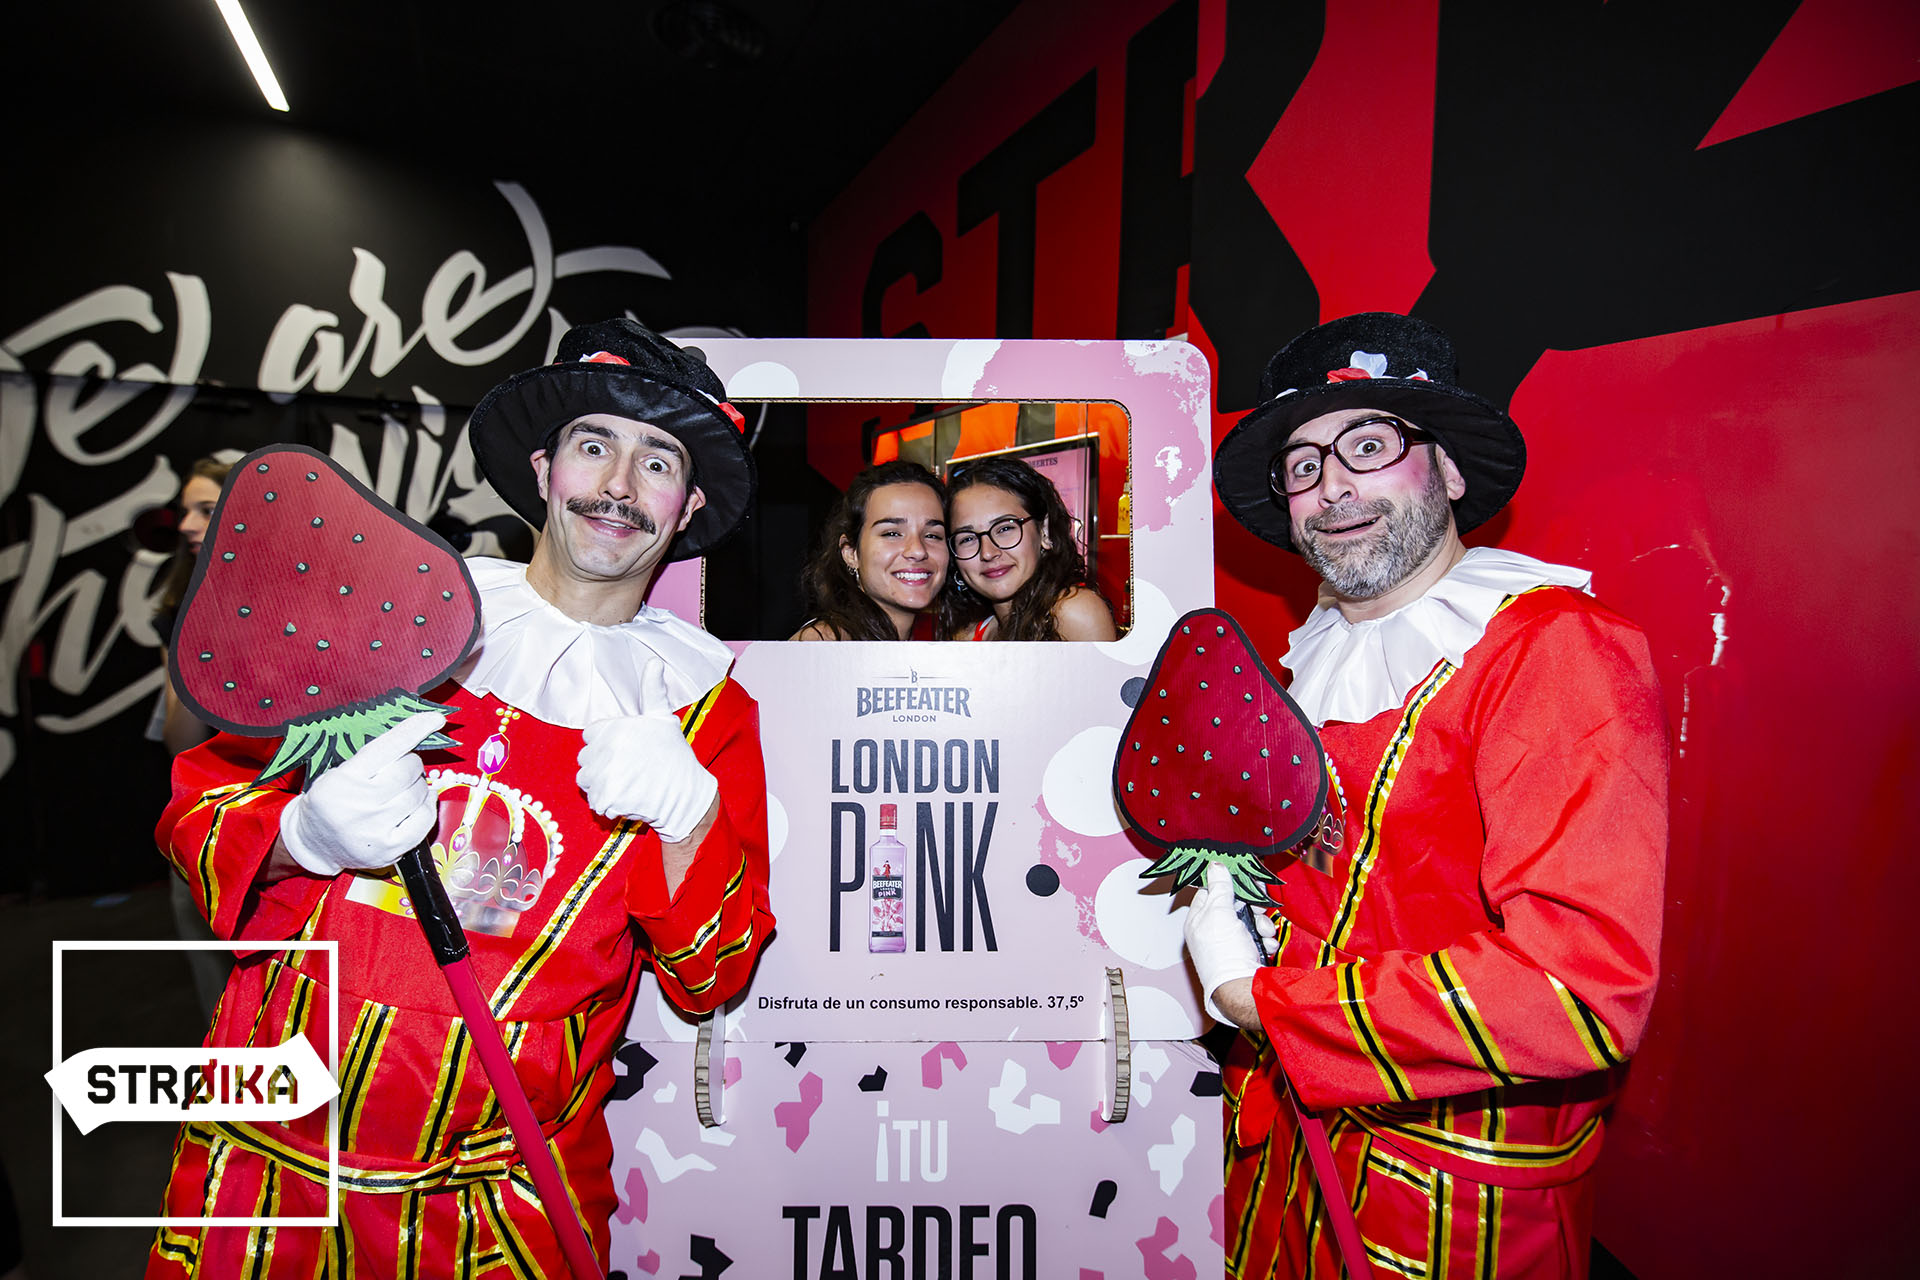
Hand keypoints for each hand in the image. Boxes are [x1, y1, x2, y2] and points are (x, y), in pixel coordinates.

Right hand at [279, 712, 444, 877]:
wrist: (313, 843)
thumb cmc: (330, 801)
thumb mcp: (339, 772)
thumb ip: (373, 759)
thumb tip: (415, 738)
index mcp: (345, 779)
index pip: (387, 748)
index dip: (413, 730)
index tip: (434, 719)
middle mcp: (360, 805)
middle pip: (408, 771)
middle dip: (411, 765)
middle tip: (401, 770)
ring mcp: (376, 829)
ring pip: (419, 794)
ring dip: (418, 787)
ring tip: (402, 790)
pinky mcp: (390, 848)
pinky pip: (425, 820)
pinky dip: (427, 807)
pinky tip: (417, 804)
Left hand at [577, 660, 717, 843]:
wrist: (686, 794)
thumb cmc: (675, 756)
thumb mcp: (663, 718)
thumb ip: (652, 690)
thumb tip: (654, 663)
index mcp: (614, 727)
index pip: (590, 735)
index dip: (606, 743)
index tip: (624, 751)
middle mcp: (605, 749)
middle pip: (585, 759)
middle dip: (601, 765)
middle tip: (628, 770)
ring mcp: (604, 774)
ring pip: (586, 780)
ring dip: (601, 785)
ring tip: (626, 784)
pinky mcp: (605, 797)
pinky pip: (594, 801)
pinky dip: (607, 804)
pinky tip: (626, 798)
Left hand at [1185, 863, 1266, 1021]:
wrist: (1242, 988)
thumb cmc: (1224, 954)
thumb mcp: (1219, 913)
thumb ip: (1219, 888)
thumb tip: (1215, 865)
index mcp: (1198, 920)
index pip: (1210, 892)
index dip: (1227, 885)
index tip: (1243, 880)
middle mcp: (1212, 931)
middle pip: (1234, 905)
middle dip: (1251, 908)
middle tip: (1258, 910)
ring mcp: (1229, 943)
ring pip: (1250, 920)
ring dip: (1261, 924)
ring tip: (1264, 933)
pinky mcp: (1246, 953)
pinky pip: (1258, 937)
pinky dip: (1265, 939)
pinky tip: (1266, 944)